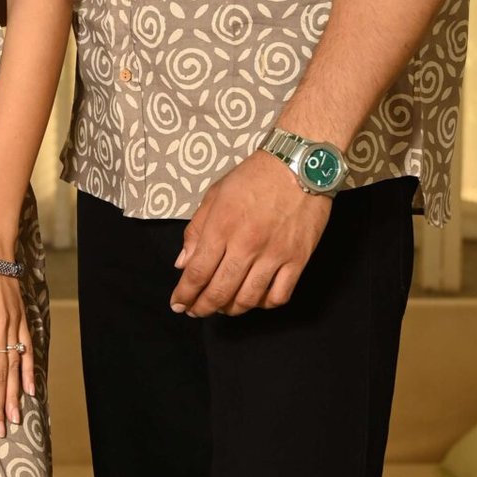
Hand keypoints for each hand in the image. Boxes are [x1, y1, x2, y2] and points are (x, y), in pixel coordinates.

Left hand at [170, 152, 329, 317]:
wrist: (299, 164)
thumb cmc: (254, 177)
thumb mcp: (215, 195)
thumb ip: (196, 230)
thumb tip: (183, 264)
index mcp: (221, 227)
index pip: (197, 272)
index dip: (185, 294)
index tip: (178, 304)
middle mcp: (246, 245)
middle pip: (219, 291)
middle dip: (203, 307)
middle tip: (196, 311)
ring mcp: (274, 254)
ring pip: (248, 299)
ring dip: (231, 310)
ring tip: (223, 308)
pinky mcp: (297, 259)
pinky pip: (279, 295)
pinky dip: (264, 304)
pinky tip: (255, 299)